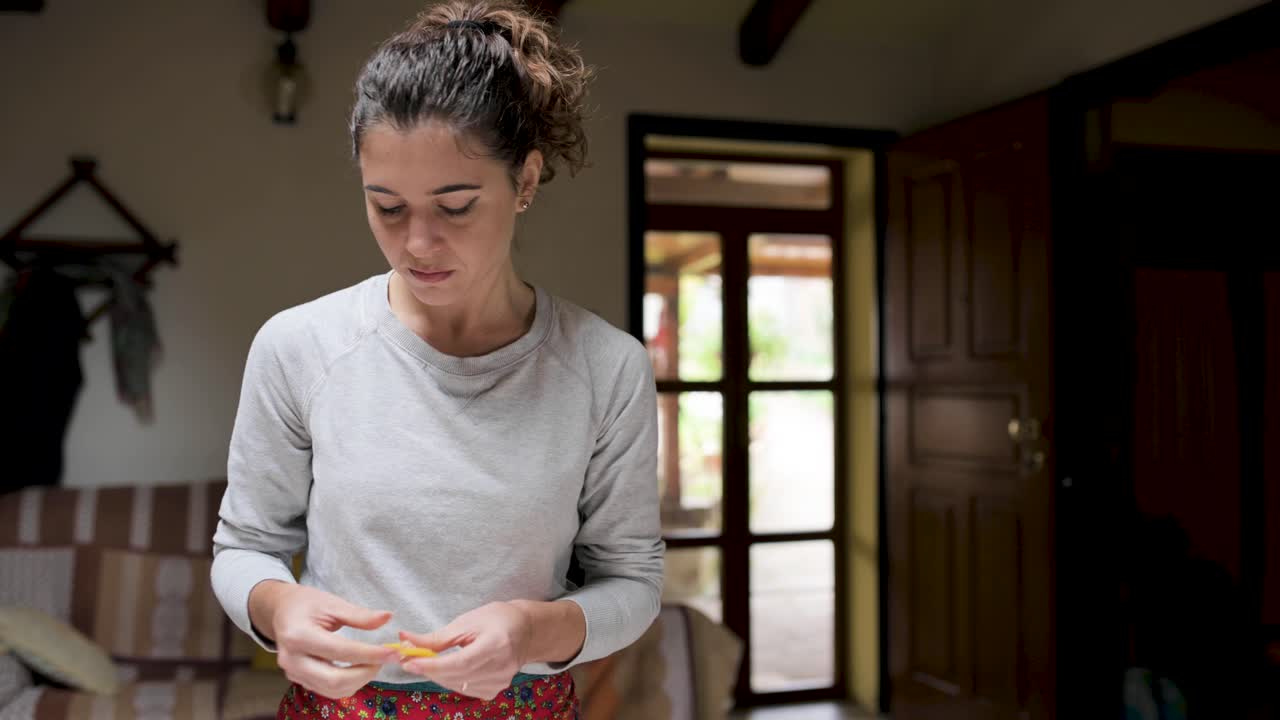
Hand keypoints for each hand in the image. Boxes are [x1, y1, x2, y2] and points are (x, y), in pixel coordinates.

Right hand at [253, 581, 400, 698]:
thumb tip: (387, 618)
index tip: (392, 651)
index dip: (369, 654)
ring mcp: (293, 673)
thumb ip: (360, 615)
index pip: (340, 650)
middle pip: (334, 679)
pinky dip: (349, 684)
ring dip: (360, 680)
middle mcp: (292, 659)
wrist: (282, 611)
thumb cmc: (306, 603)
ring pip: (333, 690)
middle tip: (386, 659)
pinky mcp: (299, 679)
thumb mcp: (332, 603)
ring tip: (376, 662)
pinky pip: (328, 690)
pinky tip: (361, 668)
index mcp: (298, 635)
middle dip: (366, 672)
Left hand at [398, 601, 532, 699]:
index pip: (460, 663)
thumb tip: (405, 640)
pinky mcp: (495, 691)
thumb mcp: (467, 622)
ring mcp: (500, 682)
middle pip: (456, 676)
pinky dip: (451, 681)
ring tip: (426, 662)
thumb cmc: (496, 620)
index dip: (433, 665)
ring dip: (438, 676)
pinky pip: (465, 690)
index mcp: (496, 645)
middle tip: (409, 660)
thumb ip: (437, 637)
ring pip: (457, 686)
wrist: (525, 631)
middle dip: (429, 670)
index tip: (409, 662)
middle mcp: (501, 668)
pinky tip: (448, 669)